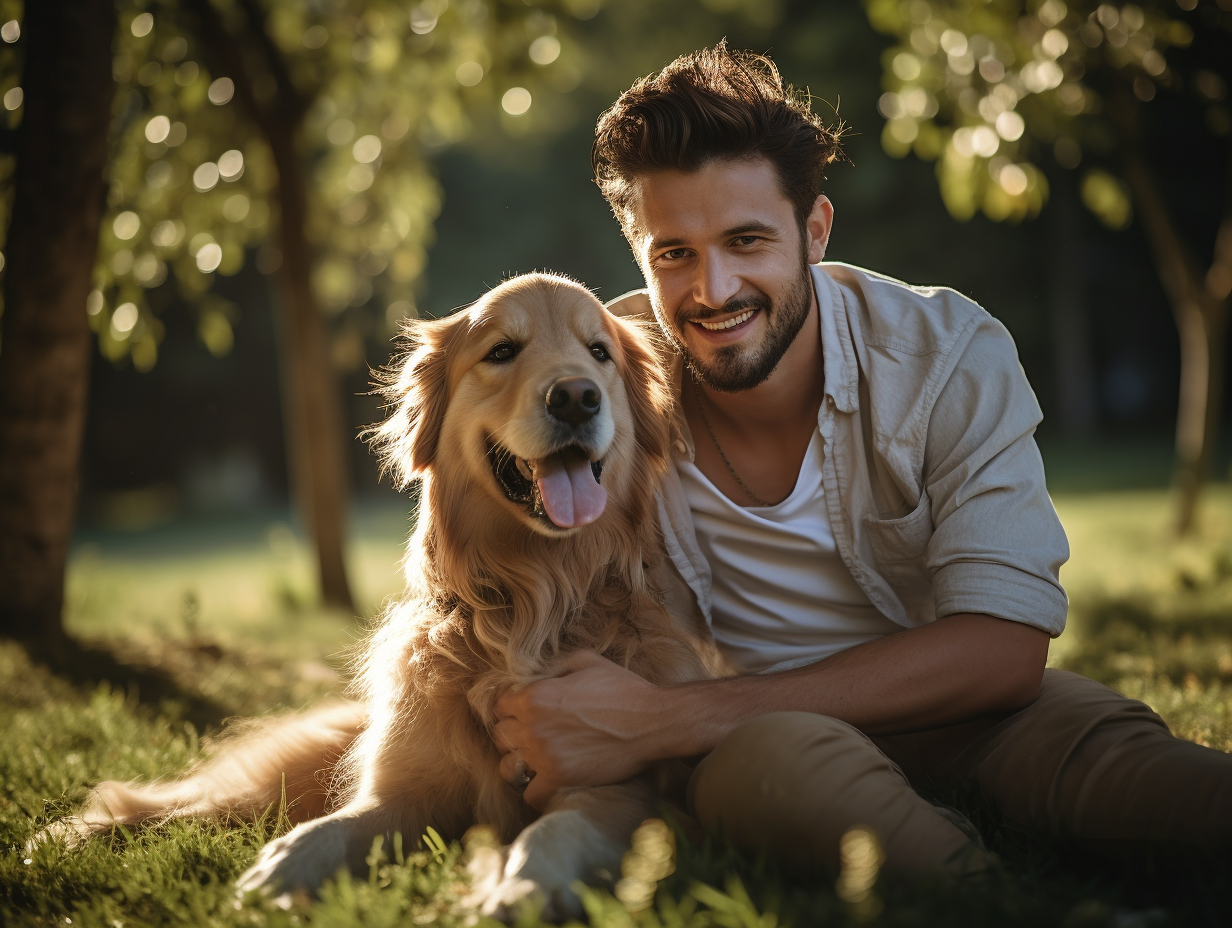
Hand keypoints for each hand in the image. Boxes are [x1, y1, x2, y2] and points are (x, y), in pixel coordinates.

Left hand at [493, 651, 662, 809]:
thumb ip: (553, 668)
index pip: (498, 705)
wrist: (652, 722)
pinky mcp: (560, 779)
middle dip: (512, 733)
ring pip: (508, 767)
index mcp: (534, 695)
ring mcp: (544, 755)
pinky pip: (530, 793)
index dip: (509, 706)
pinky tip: (548, 780)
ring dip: (518, 762)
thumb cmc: (622, 689)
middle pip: (499, 735)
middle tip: (531, 734)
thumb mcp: (585, 661)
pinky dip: (536, 789)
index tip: (522, 711)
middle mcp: (532, 726)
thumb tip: (537, 676)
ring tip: (534, 759)